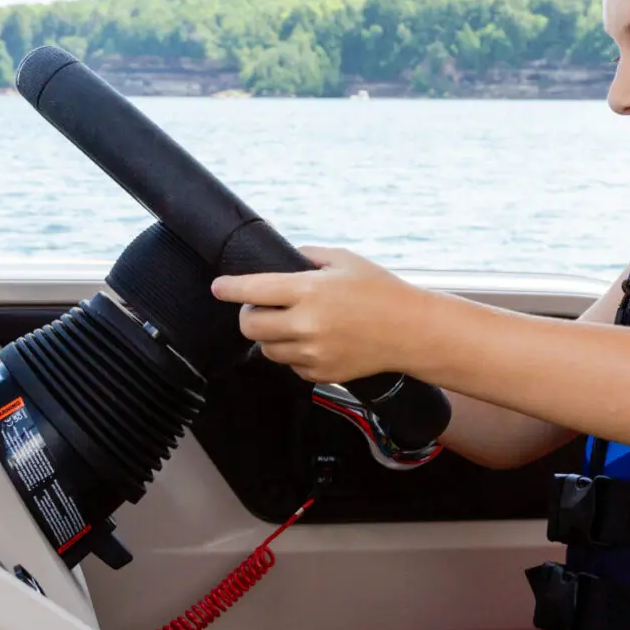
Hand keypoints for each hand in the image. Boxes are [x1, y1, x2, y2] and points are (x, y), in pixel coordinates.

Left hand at [209, 246, 424, 383]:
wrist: (411, 331)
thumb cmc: (381, 291)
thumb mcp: (344, 260)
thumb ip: (307, 256)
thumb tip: (281, 256)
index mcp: (309, 290)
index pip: (253, 290)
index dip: (229, 288)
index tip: (219, 287)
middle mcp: (306, 324)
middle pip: (249, 325)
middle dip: (248, 314)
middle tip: (261, 306)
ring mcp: (312, 353)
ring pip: (266, 348)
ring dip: (270, 335)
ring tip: (290, 322)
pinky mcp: (321, 373)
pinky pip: (289, 365)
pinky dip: (292, 353)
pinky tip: (311, 340)